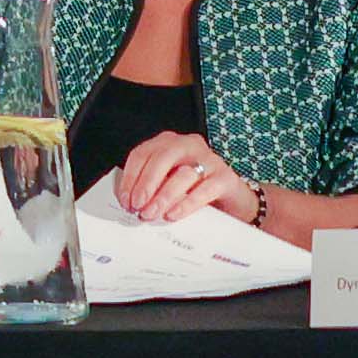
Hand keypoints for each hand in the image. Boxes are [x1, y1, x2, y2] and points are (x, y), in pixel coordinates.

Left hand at [105, 132, 235, 223]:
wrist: (232, 201)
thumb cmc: (195, 189)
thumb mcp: (169, 182)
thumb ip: (151, 185)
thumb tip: (130, 201)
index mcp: (170, 143)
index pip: (143, 153)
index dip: (130, 177)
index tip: (125, 199)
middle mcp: (189, 145)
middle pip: (162, 158)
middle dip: (146, 184)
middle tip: (137, 206)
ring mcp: (209, 159)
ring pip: (182, 174)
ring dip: (163, 196)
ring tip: (152, 214)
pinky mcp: (224, 177)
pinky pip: (204, 189)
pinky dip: (186, 203)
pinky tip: (174, 214)